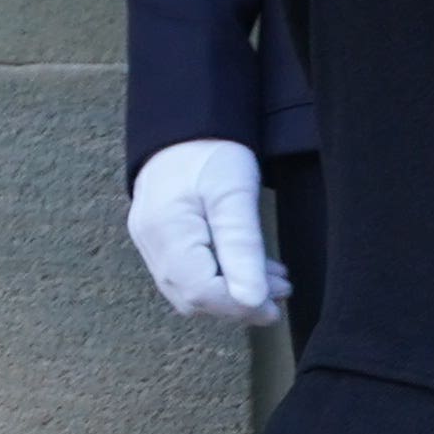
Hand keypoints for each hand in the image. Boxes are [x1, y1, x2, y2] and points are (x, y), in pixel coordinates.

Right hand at [127, 139, 288, 326]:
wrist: (187, 124)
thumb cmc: (212, 152)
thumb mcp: (236, 195)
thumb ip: (242, 248)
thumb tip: (252, 301)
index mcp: (167, 233)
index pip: (200, 292)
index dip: (239, 307)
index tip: (275, 308)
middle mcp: (152, 244)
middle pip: (194, 296)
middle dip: (239, 302)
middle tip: (281, 295)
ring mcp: (152, 243)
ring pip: (192, 287)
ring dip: (234, 291)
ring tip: (276, 283)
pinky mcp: (162, 238)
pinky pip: (190, 271)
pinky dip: (222, 277)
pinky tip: (253, 271)